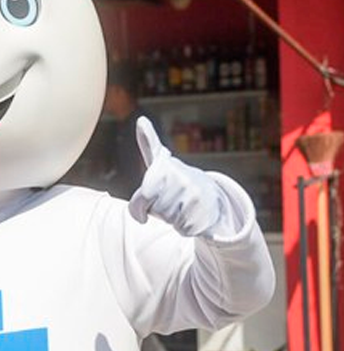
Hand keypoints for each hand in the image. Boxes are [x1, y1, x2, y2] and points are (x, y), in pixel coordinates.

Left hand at [128, 117, 222, 237]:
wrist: (211, 194)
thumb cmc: (177, 180)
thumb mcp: (161, 161)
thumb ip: (149, 143)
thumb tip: (140, 120)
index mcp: (167, 167)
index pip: (144, 193)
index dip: (139, 204)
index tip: (144, 182)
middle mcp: (183, 179)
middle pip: (153, 209)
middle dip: (157, 210)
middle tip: (169, 199)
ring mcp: (196, 196)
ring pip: (168, 219)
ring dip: (171, 218)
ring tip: (181, 205)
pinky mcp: (207, 214)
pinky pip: (183, 230)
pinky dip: (185, 227)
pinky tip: (193, 215)